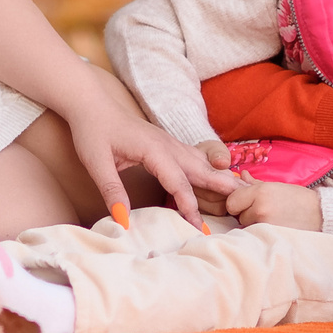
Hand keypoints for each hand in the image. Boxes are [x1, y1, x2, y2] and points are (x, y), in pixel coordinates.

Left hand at [66, 106, 240, 226]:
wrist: (91, 105)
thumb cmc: (92, 132)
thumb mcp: (97, 163)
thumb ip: (112, 191)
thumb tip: (123, 221)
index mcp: (154, 149)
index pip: (178, 182)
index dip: (189, 206)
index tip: (198, 227)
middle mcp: (167, 144)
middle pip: (199, 168)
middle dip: (220, 186)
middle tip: (241, 204)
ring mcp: (168, 142)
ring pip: (199, 161)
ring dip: (217, 176)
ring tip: (238, 191)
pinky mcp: (165, 144)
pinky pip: (192, 158)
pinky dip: (207, 169)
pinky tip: (215, 176)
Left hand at [225, 178, 321, 229]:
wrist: (318, 213)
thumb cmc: (297, 198)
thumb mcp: (275, 186)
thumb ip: (254, 183)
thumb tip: (241, 175)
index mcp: (260, 193)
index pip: (231, 202)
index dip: (238, 202)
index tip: (249, 203)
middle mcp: (259, 209)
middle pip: (237, 215)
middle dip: (246, 213)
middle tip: (263, 210)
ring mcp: (264, 225)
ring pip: (245, 226)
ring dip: (253, 223)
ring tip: (270, 218)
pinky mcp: (270, 236)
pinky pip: (254, 234)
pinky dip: (259, 232)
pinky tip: (272, 227)